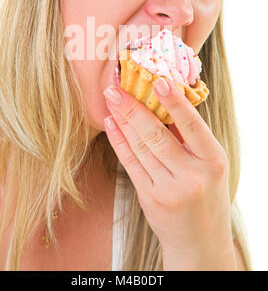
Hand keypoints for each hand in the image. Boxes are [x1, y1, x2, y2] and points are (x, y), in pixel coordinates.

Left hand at [103, 77, 236, 269]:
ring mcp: (169, 189)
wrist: (200, 241)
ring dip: (122, 120)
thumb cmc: (207, 194)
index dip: (174, 103)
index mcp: (213, 161)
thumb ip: (191, 138)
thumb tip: (162, 101)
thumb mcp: (210, 165)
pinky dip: (119, 141)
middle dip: (133, 108)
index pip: (192, 126)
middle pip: (156, 135)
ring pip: (141, 147)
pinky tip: (112, 124)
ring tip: (111, 100)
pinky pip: (131, 163)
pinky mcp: (150, 198)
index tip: (159, 82)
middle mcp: (192, 176)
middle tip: (115, 88)